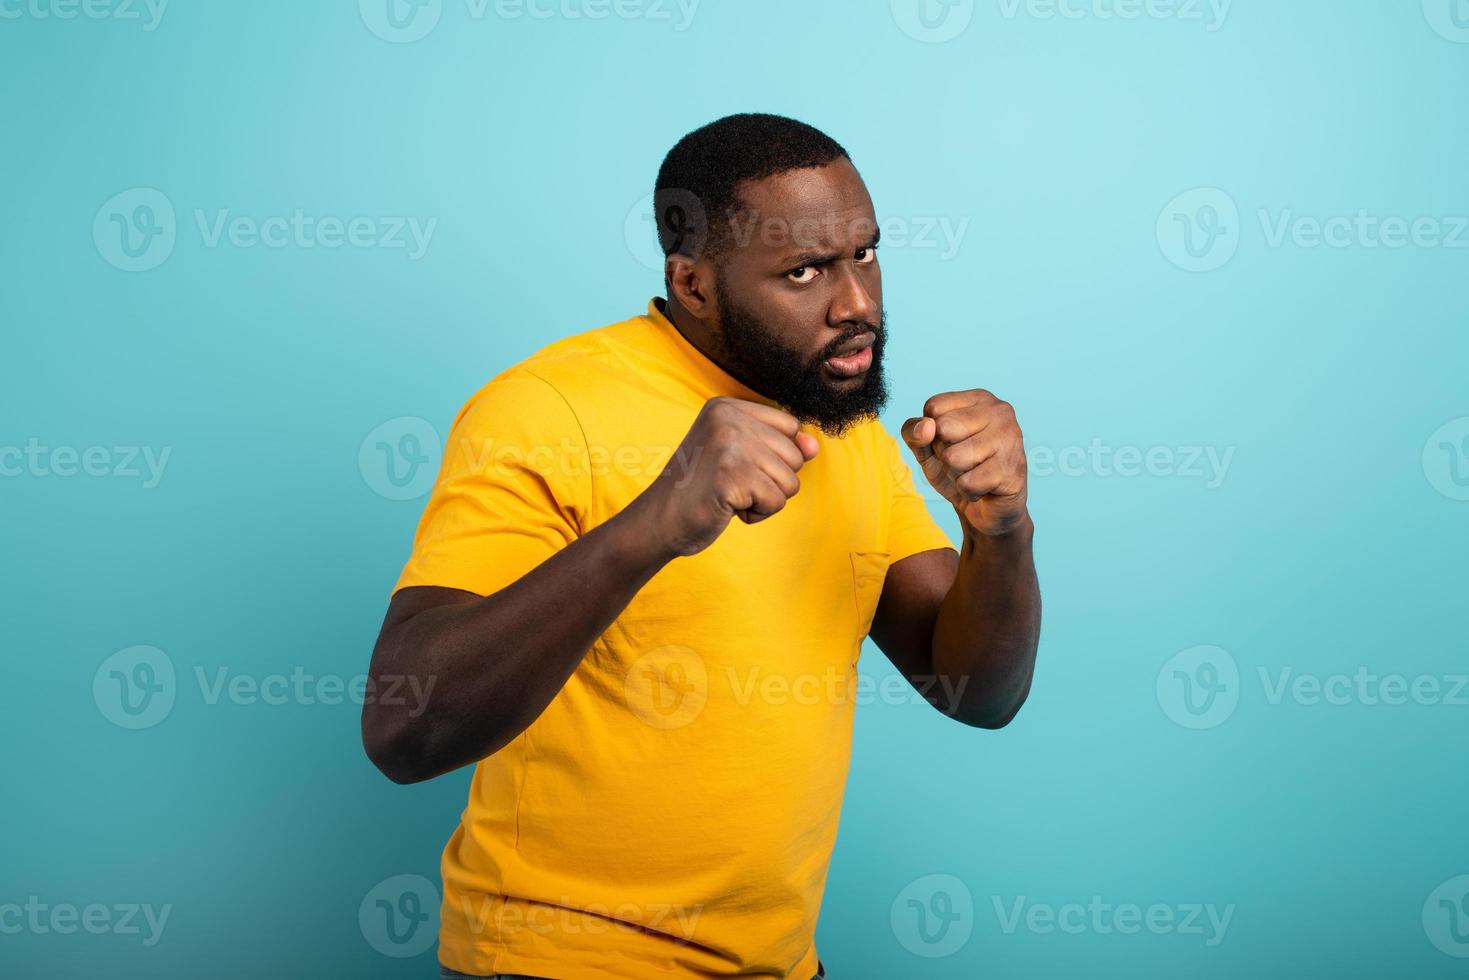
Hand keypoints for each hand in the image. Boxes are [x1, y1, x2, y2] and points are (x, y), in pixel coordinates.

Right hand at [635, 396, 819, 557]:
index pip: (790, 427)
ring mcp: (729, 444)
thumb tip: (813, 446)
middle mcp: (728, 418)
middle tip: (730, 484)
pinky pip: (776, 501)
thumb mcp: (742, 457)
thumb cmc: (703, 490)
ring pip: (790, 481)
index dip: (774, 456)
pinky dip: (757, 514)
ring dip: (765, 499)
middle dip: (771, 481)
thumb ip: (780, 447)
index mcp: (727, 405)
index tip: (736, 465)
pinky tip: (728, 507)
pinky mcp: (732, 474)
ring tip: (729, 495)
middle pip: (794, 455)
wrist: (660, 521)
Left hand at [902, 389, 1028, 536]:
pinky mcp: (1014, 469)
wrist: (987, 508)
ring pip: (955, 457)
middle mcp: (1000, 411)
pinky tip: (984, 487)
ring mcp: (1011, 438)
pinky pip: (968, 483)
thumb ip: (913, 432)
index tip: (951, 441)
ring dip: (956, 474)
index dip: (931, 432)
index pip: (933, 408)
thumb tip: (926, 427)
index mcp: (979, 398)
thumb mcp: (925, 448)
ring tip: (974, 473)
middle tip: (963, 461)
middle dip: (944, 453)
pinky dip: (968, 491)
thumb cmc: (956, 469)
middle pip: (944, 428)